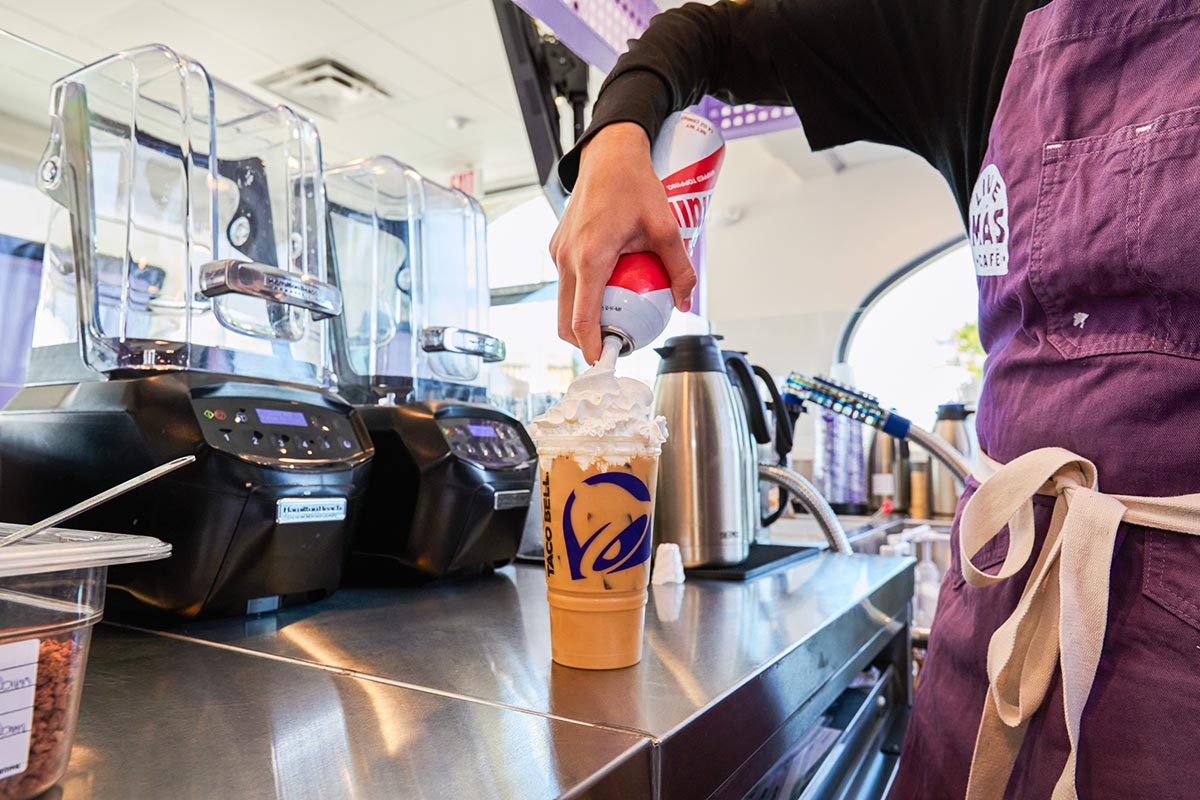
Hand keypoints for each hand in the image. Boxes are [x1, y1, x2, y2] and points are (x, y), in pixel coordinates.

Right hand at [549, 122, 695, 363]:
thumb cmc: (634, 185)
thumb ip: (678, 267)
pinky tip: (609, 290)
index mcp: (590, 258)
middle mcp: (567, 258)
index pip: (582, 318)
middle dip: (585, 341)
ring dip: (582, 319)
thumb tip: (685, 301)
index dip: (592, 346)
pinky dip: (582, 295)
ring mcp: (558, 252)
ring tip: (614, 322)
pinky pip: (566, 282)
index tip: (604, 361)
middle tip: (615, 345)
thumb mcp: (665, 227)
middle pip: (565, 319)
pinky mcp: (557, 246)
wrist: (608, 155)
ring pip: (563, 302)